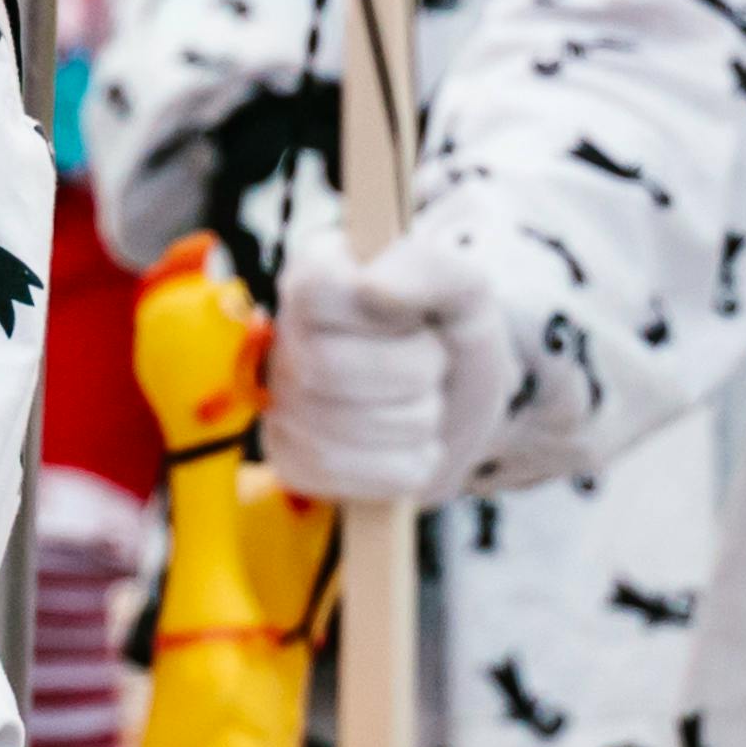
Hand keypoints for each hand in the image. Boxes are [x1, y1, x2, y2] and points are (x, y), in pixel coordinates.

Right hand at [255, 228, 494, 507]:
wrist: (465, 407)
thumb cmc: (453, 336)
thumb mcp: (465, 288)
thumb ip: (427, 269)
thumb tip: (371, 287)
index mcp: (312, 278)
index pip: (312, 294)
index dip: (379, 316)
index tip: (415, 318)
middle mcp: (283, 339)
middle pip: (329, 369)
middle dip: (412, 375)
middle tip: (433, 366)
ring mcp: (280, 405)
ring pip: (342, 430)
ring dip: (415, 423)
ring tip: (425, 404)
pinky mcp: (292, 463)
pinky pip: (346, 477)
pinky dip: (403, 466)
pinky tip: (412, 445)